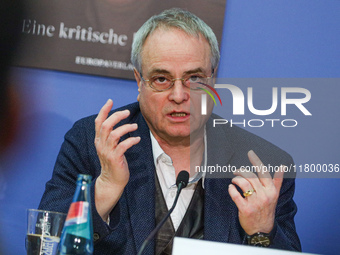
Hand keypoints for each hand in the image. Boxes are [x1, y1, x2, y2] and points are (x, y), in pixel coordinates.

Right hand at [94, 99, 140, 220]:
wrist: (111, 181)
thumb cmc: (113, 163)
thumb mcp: (109, 147)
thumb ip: (111, 136)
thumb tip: (118, 122)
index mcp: (99, 140)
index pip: (98, 122)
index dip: (104, 110)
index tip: (110, 101)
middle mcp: (101, 145)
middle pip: (106, 125)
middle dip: (116, 116)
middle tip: (127, 112)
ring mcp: (107, 152)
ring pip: (114, 134)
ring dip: (126, 128)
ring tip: (135, 126)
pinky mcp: (115, 159)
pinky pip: (123, 146)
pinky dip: (131, 140)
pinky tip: (137, 139)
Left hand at [228, 150, 283, 234]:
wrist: (262, 230)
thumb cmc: (267, 210)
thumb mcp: (274, 195)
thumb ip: (277, 181)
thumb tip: (282, 166)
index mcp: (271, 191)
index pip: (263, 172)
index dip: (256, 161)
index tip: (250, 152)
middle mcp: (264, 196)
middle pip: (251, 176)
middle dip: (241, 171)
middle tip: (236, 171)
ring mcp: (255, 203)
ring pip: (243, 183)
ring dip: (236, 179)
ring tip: (234, 180)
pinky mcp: (245, 209)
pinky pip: (236, 195)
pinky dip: (231, 189)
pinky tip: (231, 188)